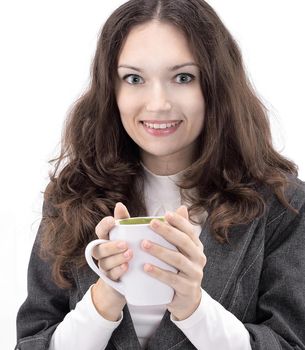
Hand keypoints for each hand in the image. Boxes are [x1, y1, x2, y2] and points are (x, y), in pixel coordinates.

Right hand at [91, 202, 132, 319]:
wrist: (130, 277)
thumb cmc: (129, 249)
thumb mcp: (129, 235)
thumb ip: (124, 221)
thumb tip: (119, 204)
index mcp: (106, 239)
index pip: (100, 230)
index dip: (104, 225)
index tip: (112, 220)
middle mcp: (103, 253)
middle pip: (99, 249)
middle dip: (111, 246)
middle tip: (125, 243)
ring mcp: (105, 266)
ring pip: (105, 262)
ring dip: (117, 258)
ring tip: (130, 254)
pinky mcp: (111, 278)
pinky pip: (111, 275)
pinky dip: (118, 270)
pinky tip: (127, 267)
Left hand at [141, 206, 205, 320]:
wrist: (186, 300)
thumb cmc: (178, 270)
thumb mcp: (180, 251)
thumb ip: (178, 231)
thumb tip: (181, 207)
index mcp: (196, 247)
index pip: (189, 231)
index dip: (179, 221)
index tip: (165, 214)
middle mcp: (198, 258)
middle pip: (184, 242)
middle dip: (167, 231)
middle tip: (151, 224)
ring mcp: (195, 274)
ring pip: (178, 260)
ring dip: (160, 250)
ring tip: (144, 244)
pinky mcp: (187, 289)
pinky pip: (172, 279)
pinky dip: (158, 272)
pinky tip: (145, 266)